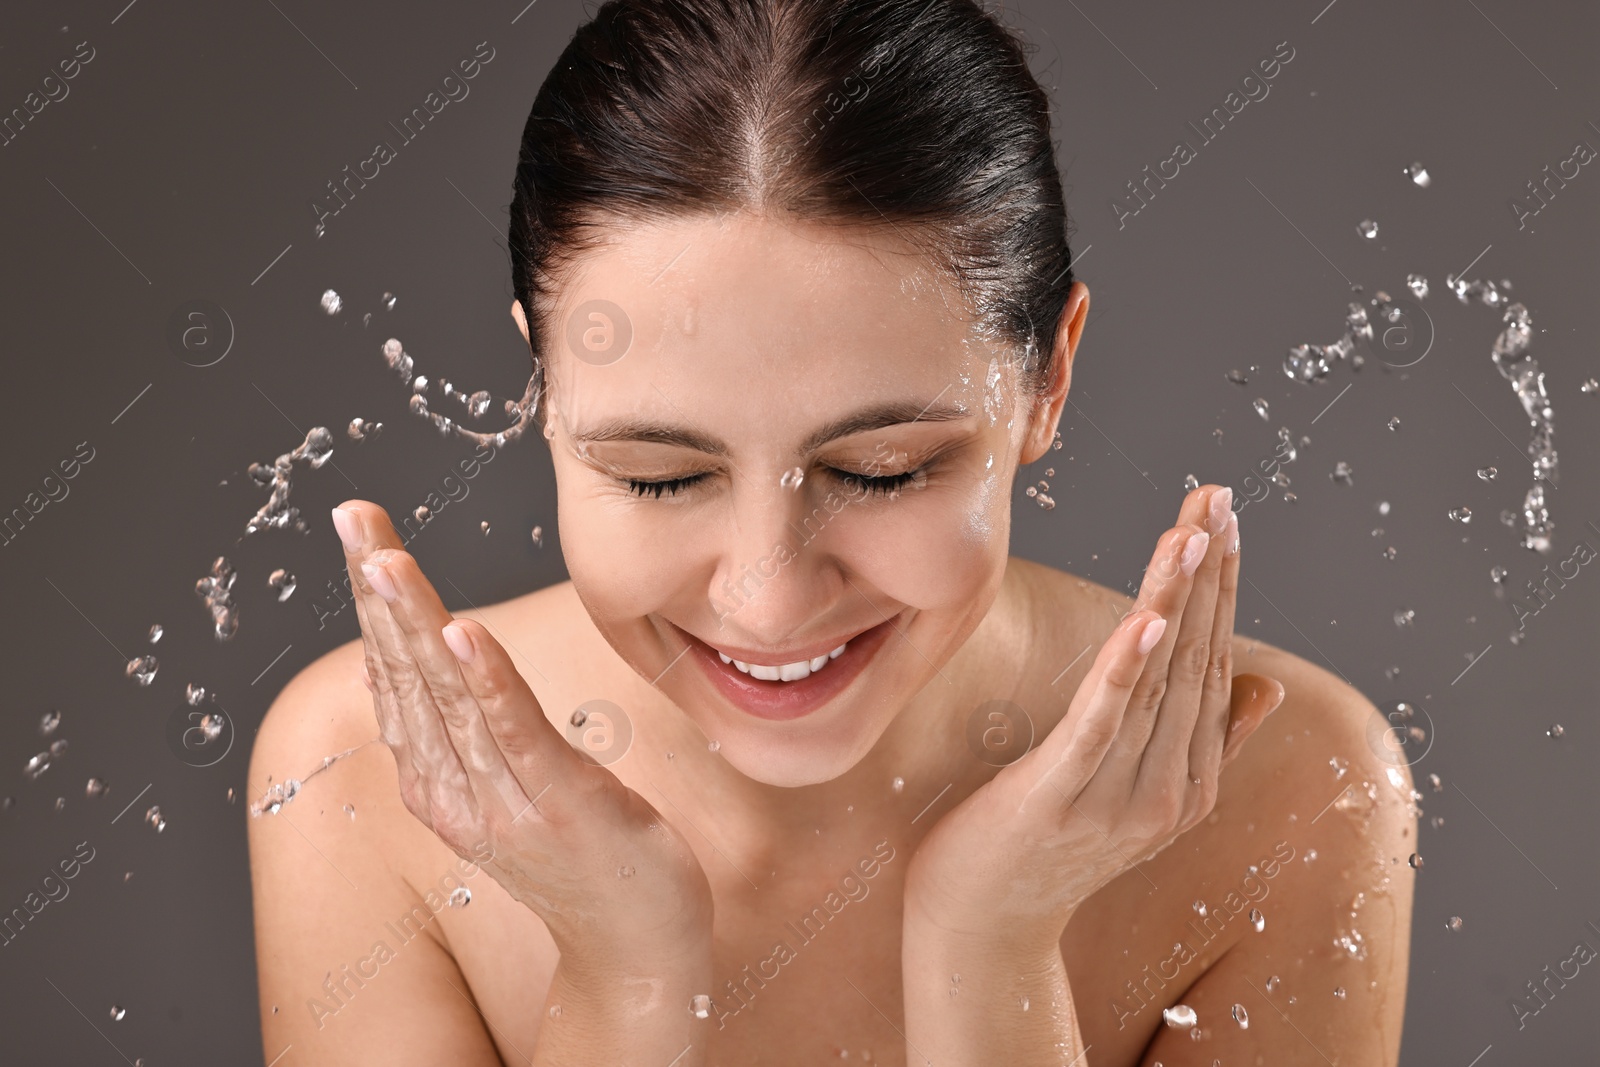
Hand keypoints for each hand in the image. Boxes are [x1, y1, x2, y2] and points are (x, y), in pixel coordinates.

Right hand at [330, 500, 712, 962]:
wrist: (633, 948)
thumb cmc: (580, 856)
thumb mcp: (508, 789)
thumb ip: (466, 731)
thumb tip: (426, 660)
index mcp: (435, 782)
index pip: (395, 673)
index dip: (374, 600)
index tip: (358, 531)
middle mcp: (453, 792)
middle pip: (409, 672)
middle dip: (380, 589)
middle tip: (352, 517)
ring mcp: (503, 802)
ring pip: (450, 694)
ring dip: (417, 621)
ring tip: (388, 559)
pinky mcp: (559, 805)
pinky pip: (516, 733)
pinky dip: (487, 681)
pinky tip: (464, 632)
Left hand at [904, 484, 1284, 943]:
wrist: (983, 928)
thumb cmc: (1047, 848)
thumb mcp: (1135, 795)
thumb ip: (1204, 742)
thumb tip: (1267, 685)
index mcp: (1189, 782)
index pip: (1213, 663)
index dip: (1220, 588)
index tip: (1223, 516)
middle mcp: (1167, 791)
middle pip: (1194, 660)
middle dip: (1207, 574)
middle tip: (1217, 498)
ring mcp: (1117, 799)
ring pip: (1155, 680)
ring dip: (1175, 600)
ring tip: (1192, 532)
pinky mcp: (1060, 799)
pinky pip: (1099, 724)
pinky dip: (1125, 669)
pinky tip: (1147, 618)